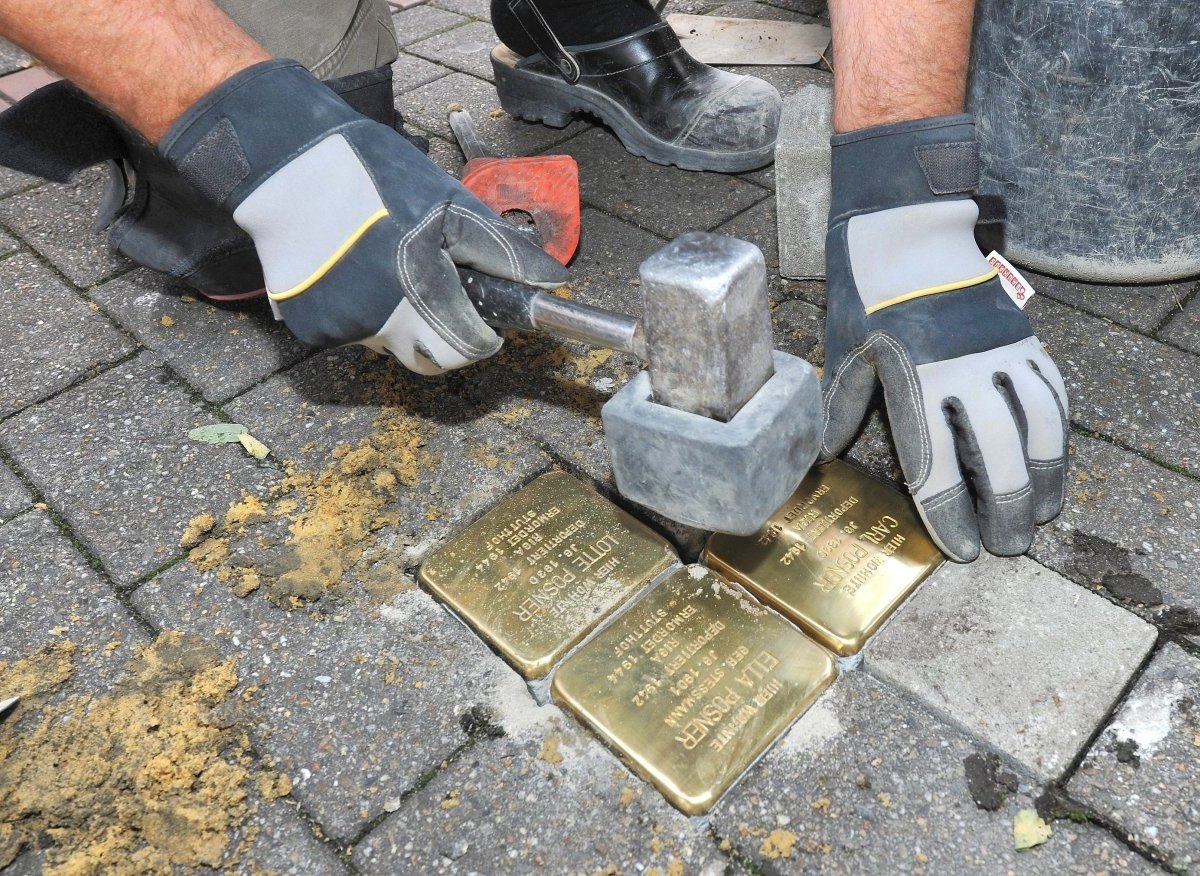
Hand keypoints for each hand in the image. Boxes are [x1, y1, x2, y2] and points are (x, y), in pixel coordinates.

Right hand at [161, 59, 565, 373]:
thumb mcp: (448, 203)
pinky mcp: (309, 327)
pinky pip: (355, 335)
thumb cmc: (372, 176)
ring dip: (406, 324)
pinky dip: (367, 315)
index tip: (485, 320)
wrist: (285, 165)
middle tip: (446, 299)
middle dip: (448, 339)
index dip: (484, 336)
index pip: (467, 349)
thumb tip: (552, 283)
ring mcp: (341, 329)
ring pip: (392, 348)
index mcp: (419, 290)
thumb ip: (501, 250)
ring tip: (396, 272)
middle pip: (431, 361)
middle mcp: (379, 321)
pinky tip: (359, 274)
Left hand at [820, 115, 1068, 561]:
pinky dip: (1058, 431)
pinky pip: (1050, 392)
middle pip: (997, 456)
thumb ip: (842, 408)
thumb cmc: (868, 300)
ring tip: (1043, 514)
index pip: (935, 466)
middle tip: (1008, 547)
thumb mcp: (846, 355)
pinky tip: (1055, 460)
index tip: (959, 549)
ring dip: (1044, 476)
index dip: (949, 514)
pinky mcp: (1022, 338)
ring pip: (1037, 427)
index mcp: (912, 384)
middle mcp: (962, 373)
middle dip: (1005, 508)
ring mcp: (998, 354)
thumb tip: (826, 456)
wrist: (907, 236)